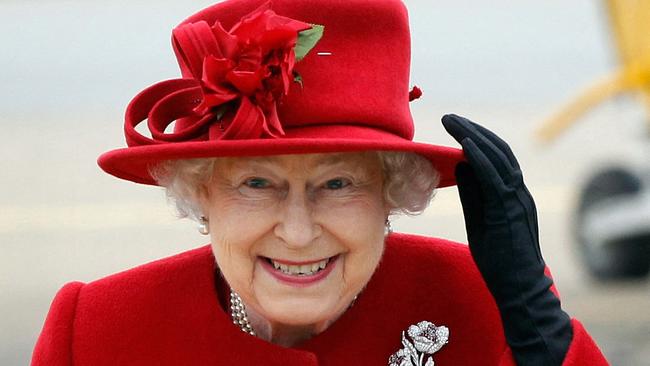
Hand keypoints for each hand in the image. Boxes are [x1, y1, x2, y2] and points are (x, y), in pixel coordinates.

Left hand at [442, 114, 571, 365]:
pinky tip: (465, 146)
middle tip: (450, 117)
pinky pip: (497, 179)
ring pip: (500, 159)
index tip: (455, 126)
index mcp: (511, 194)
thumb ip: (473, 195)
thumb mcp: (480, 220)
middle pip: (498, 151)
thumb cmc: (499, 258)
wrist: (519, 288)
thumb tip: (460, 167)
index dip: (476, 138)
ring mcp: (517, 200)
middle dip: (473, 131)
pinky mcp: (511, 212)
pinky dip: (482, 159)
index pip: (496, 157)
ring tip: (453, 123)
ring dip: (475, 137)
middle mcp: (518, 192)